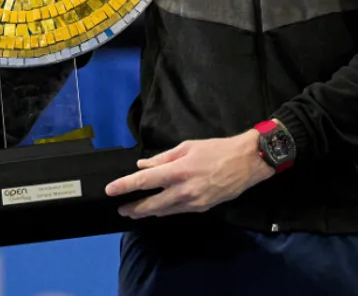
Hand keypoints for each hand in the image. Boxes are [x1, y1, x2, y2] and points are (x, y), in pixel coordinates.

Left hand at [105, 130, 273, 219]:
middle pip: (152, 204)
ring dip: (148, 211)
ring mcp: (193, 202)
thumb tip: (144, 164)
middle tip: (122, 209)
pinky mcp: (202, 209)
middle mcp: (184, 190)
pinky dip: (165, 210)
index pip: (145, 180)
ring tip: (135, 210)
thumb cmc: (217, 149)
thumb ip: (164, 158)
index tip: (110, 190)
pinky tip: (159, 208)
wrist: (246, 162)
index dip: (125, 186)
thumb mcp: (188, 147)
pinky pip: (178, 211)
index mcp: (179, 171)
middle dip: (134, 207)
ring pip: (164, 211)